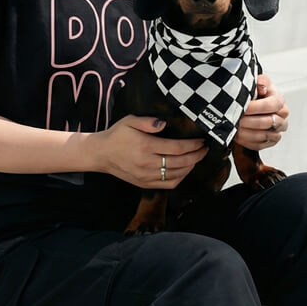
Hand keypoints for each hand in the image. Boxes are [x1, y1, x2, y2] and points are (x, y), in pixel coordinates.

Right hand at [93, 115, 207, 187]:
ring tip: (196, 158)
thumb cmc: (117, 135)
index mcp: (146, 146)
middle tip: (204, 150)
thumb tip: (164, 123)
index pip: (177, 148)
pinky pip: (168, 184)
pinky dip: (180, 178)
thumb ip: (147, 121)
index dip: (193, 145)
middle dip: (196, 156)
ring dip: (190, 167)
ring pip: (176, 175)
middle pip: (180, 162)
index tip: (201, 141)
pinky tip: (184, 170)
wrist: (101, 154)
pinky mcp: (144, 184)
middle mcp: (147, 163)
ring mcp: (146, 176)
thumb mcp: (129, 121)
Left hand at [235, 74, 288, 149]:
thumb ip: (261, 82)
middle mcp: (282, 117)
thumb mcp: (258, 82)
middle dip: (250, 121)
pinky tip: (239, 136)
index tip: (243, 108)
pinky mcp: (271, 141)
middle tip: (237, 119)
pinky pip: (261, 145)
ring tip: (236, 128)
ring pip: (265, 135)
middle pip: (269, 122)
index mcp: (280, 101)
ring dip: (248, 133)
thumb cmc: (256, 94)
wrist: (255, 104)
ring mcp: (277, 130)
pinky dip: (248, 141)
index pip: (272, 105)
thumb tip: (262, 87)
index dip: (256, 107)